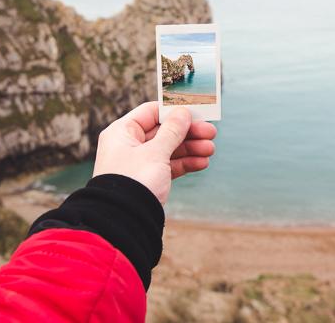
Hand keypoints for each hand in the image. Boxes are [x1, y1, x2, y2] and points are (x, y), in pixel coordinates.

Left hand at [93, 101, 216, 203]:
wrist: (124, 222)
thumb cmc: (134, 181)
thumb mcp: (156, 153)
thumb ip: (172, 131)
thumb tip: (183, 113)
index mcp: (122, 132)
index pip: (151, 112)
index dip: (174, 111)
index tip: (197, 112)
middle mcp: (129, 145)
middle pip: (163, 131)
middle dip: (188, 133)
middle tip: (212, 133)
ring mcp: (139, 163)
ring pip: (169, 150)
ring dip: (191, 149)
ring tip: (211, 150)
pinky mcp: (148, 179)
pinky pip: (169, 166)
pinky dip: (185, 164)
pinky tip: (202, 163)